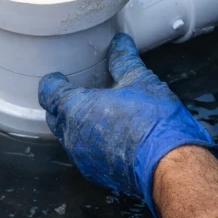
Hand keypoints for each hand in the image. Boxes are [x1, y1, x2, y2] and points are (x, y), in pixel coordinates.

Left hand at [39, 33, 217, 215]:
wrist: (169, 164)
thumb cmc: (153, 122)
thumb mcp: (139, 81)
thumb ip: (124, 60)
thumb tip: (120, 44)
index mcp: (77, 109)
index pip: (49, 93)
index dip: (52, 83)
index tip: (58, 78)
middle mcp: (73, 136)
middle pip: (55, 116)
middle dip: (62, 104)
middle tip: (77, 93)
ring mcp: (83, 157)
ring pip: (68, 137)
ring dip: (76, 124)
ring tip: (95, 112)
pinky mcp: (96, 173)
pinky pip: (83, 153)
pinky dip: (90, 142)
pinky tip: (109, 135)